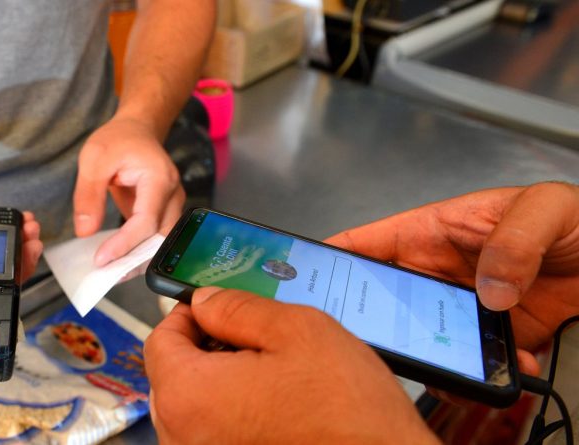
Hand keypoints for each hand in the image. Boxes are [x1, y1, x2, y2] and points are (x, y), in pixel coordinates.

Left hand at [73, 116, 183, 265]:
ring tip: (112, 271)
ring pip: (162, 242)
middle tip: (106, 274)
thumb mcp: (94, 159)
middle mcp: (173, 194)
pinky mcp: (165, 212)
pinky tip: (120, 260)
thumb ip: (89, 195)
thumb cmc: (118, 140)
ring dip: (138, 259)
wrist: (137, 130)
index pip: (146, 221)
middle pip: (160, 238)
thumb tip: (85, 231)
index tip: (102, 260)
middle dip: (134, 260)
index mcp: (159, 178)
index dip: (125, 244)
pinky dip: (139, 251)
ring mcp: (173, 205)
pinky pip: (156, 237)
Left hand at [145, 287, 438, 444]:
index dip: (186, 314)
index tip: (214, 306)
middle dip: (205, 348)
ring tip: (269, 372)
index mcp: (189, 395)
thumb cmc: (348, 414)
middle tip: (249, 335)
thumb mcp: (298, 330)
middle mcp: (185, 436)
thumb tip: (205, 301)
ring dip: (220, 382)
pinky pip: (214, 433)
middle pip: (173, 375)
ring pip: (194, 406)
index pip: (160, 340)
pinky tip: (274, 404)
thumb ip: (238, 308)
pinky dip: (233, 413)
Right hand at [325, 182, 578, 376]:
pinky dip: (478, 376)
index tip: (300, 279)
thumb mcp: (545, 208)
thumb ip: (514, 237)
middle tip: (358, 341)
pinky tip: (504, 372)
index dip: (328, 259)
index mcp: (431, 232)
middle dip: (366, 320)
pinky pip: (466, 363)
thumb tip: (488, 289)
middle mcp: (437, 273)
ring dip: (426, 354)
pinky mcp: (488, 339)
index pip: (366, 244)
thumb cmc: (577, 220)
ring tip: (440, 366)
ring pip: (420, 337)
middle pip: (381, 299)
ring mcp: (460, 309)